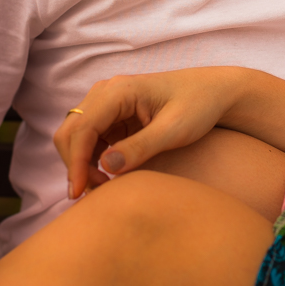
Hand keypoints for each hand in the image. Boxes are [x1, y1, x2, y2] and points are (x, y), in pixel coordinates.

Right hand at [53, 68, 244, 197]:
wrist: (214, 92)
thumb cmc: (199, 106)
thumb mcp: (174, 130)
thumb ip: (141, 147)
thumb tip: (106, 166)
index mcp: (119, 90)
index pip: (82, 128)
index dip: (76, 163)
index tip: (79, 193)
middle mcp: (106, 92)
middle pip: (70, 131)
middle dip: (76, 165)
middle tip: (93, 195)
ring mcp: (107, 102)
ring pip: (76, 136)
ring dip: (82, 164)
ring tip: (103, 189)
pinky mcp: (112, 115)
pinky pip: (90, 139)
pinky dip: (91, 160)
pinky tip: (107, 178)